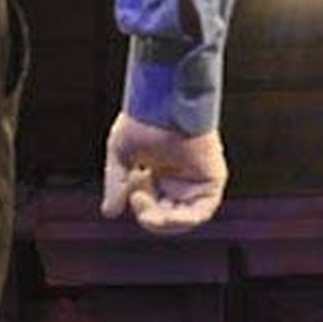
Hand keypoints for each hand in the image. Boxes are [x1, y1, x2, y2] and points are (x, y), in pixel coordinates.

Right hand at [101, 113, 227, 234]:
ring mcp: (198, 180)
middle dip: (149, 216)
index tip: (130, 185)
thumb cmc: (142, 119)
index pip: (153, 205)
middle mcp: (181, 178)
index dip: (140, 206)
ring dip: (163, 221)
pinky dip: (183, 220)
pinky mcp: (212, 180)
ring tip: (148, 208)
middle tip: (137, 200)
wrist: (162, 100)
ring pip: (184, 218)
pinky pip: (201, 212)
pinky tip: (165, 217)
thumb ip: (116, 185)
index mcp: (161, 172)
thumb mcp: (121, 156)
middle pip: (168, 214)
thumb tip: (110, 213)